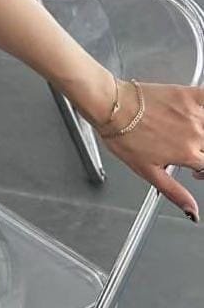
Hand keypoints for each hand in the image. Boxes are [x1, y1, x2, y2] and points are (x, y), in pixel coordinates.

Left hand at [90, 78, 203, 220]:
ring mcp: (193, 113)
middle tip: (190, 153)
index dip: (203, 172)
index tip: (195, 171)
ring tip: (194, 136)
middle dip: (203, 154)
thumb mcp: (148, 172)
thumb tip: (192, 212)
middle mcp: (195, 133)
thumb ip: (174, 192)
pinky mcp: (187, 95)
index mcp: (187, 153)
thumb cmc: (124, 137)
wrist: (113, 108)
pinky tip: (200, 114)